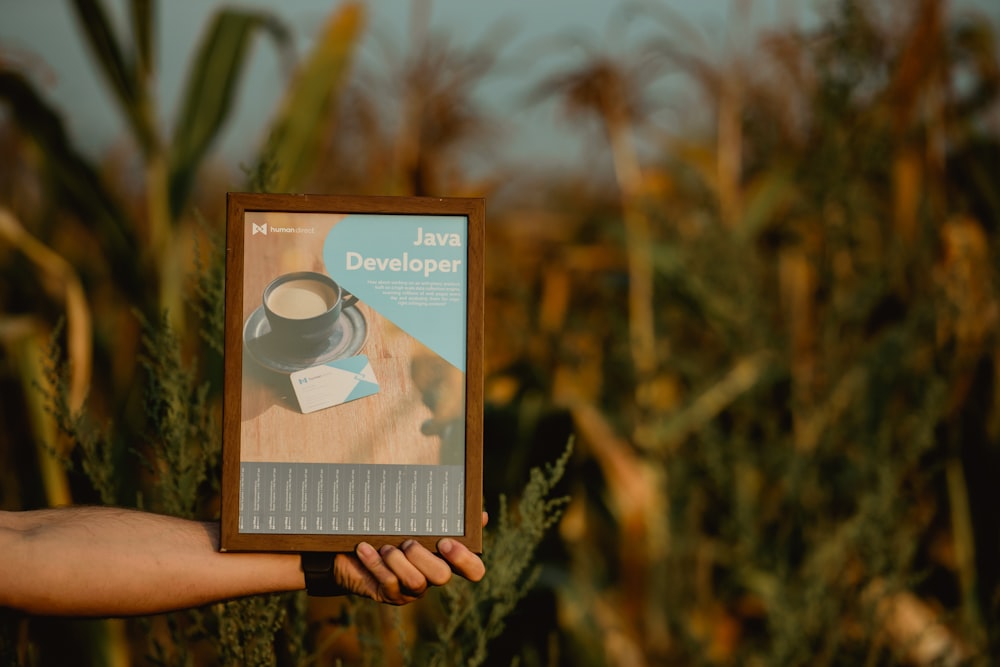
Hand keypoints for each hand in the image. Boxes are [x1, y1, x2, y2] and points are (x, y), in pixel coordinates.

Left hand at [332, 512, 487, 604]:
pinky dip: (375, 563)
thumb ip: (444, 516)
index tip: (445, 542)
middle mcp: (431, 576)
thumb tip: (481, 516)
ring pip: (416, 582)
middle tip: (408, 542)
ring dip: (398, 561)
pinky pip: (388, 583)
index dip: (465, 560)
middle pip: (442, 576)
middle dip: (424, 557)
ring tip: (385, 546)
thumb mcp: (413, 518)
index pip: (473, 569)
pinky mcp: (388, 594)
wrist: (350, 546)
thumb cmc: (388, 528)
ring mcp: (410, 589)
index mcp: (444, 557)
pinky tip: (364, 548)